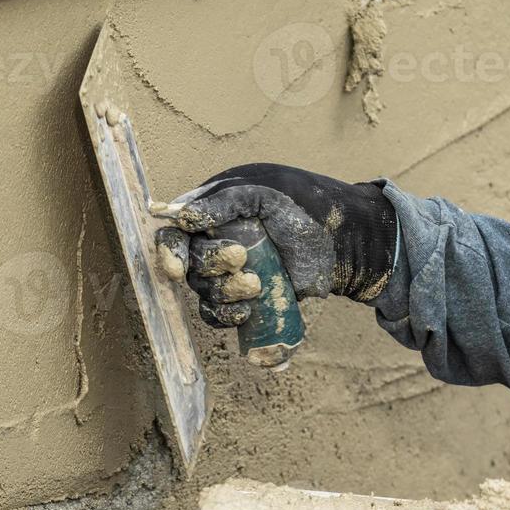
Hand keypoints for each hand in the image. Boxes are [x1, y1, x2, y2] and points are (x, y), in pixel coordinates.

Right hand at [153, 164, 397, 329]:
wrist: (340, 241)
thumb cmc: (302, 206)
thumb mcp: (262, 194)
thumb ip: (223, 202)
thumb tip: (183, 218)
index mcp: (210, 215)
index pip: (172, 235)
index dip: (169, 253)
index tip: (178, 268)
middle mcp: (211, 245)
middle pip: (188, 266)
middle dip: (212, 266)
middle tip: (242, 257)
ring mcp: (225, 275)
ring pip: (204, 292)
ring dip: (226, 292)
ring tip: (257, 283)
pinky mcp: (241, 299)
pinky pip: (218, 315)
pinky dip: (228, 316)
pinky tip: (247, 309)